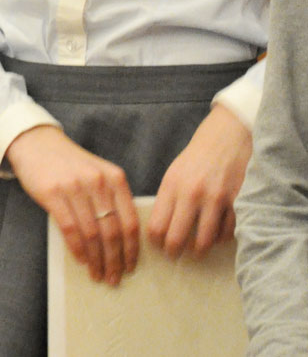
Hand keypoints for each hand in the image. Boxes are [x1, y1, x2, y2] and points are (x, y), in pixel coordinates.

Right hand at [6, 125, 138, 284]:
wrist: (37, 143)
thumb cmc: (70, 164)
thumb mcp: (99, 174)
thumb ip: (112, 199)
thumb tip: (123, 242)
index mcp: (115, 178)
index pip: (130, 222)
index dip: (132, 250)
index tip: (130, 267)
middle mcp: (97, 181)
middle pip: (112, 232)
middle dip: (114, 260)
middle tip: (114, 278)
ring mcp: (74, 186)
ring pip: (92, 234)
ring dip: (96, 260)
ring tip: (97, 274)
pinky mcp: (53, 193)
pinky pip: (70, 229)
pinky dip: (77, 250)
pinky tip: (81, 260)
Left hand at [148, 103, 251, 258]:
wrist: (228, 136)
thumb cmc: (198, 157)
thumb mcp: (175, 172)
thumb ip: (168, 198)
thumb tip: (160, 230)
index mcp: (172, 185)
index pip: (156, 225)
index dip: (155, 241)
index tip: (158, 246)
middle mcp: (192, 193)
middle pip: (177, 238)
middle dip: (174, 252)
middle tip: (174, 255)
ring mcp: (216, 199)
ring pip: (203, 242)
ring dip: (198, 250)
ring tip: (195, 250)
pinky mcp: (237, 203)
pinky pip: (226, 234)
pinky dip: (220, 238)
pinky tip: (215, 234)